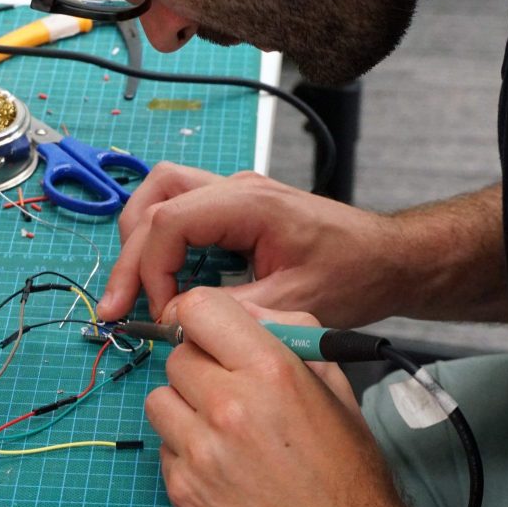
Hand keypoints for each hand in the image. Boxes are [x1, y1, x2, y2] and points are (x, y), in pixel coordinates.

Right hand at [99, 162, 408, 326]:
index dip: (150, 269)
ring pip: (161, 196)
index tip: (158, 314)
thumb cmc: (354, 274)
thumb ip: (230, 310)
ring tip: (135, 290)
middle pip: (154, 197)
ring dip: (141, 241)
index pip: (170, 220)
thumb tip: (174, 319)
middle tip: (118, 304)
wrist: (388, 259)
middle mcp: (235, 188)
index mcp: (250, 202)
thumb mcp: (294, 304)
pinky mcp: (234, 209)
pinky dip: (162, 243)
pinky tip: (165, 281)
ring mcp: (233, 194)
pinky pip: (181, 213)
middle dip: (130, 253)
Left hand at [145, 290, 408, 506]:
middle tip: (229, 386)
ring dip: (185, 406)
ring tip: (223, 426)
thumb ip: (288, 332)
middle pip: (176, 354)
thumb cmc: (344, 468)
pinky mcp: (183, 487)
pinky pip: (163, 444)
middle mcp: (229, 407)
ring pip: (159, 397)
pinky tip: (222, 461)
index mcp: (271, 371)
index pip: (198, 308)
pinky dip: (185, 448)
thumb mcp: (333, 385)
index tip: (211, 330)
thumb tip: (242, 307)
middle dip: (200, 365)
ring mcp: (201, 451)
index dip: (202, 316)